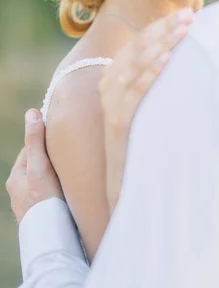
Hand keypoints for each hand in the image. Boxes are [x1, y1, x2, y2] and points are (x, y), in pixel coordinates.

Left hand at [6, 109, 63, 223]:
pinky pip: (49, 196)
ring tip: (70, 175)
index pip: (31, 150)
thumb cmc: (45, 200)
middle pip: (37, 166)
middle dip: (51, 160)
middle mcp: (19, 192)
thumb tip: (31, 113)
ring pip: (43, 182)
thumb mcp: (40, 165)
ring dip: (55, 177)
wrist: (51, 238)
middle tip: (68, 156)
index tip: (61, 137)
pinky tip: (68, 194)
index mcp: (15, 178)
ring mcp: (30, 205)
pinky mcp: (42, 215)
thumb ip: (36, 140)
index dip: (46, 142)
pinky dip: (58, 192)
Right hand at [98, 7, 193, 212]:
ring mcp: (109, 102)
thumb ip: (156, 77)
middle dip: (166, 29)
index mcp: (115, 74)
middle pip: (139, 47)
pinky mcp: (116, 122)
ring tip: (183, 31)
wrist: (125, 179)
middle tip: (190, 16)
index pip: (140, 41)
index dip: (163, 25)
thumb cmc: (142, 135)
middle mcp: (108, 83)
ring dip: (161, 44)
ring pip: (136, 64)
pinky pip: (134, 92)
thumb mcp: (149, 101)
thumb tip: (184, 53)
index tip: (189, 13)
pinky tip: (167, 59)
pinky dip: (150, 73)